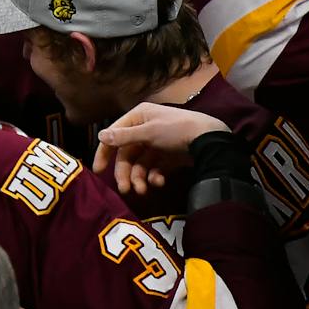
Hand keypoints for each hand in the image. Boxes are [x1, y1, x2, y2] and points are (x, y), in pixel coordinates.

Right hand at [93, 102, 228, 195]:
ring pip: (139, 164)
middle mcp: (144, 129)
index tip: (99, 170)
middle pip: (127, 153)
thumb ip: (123, 137)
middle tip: (125, 189)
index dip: (105, 152)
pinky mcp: (168, 157)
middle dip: (125, 172)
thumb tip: (100, 136)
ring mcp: (157, 144)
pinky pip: (154, 168)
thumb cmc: (176, 130)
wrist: (209, 140)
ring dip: (139, 177)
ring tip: (143, 190)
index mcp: (138, 117)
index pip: (114, 135)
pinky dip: (154, 176)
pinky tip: (160, 182)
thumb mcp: (148, 132)